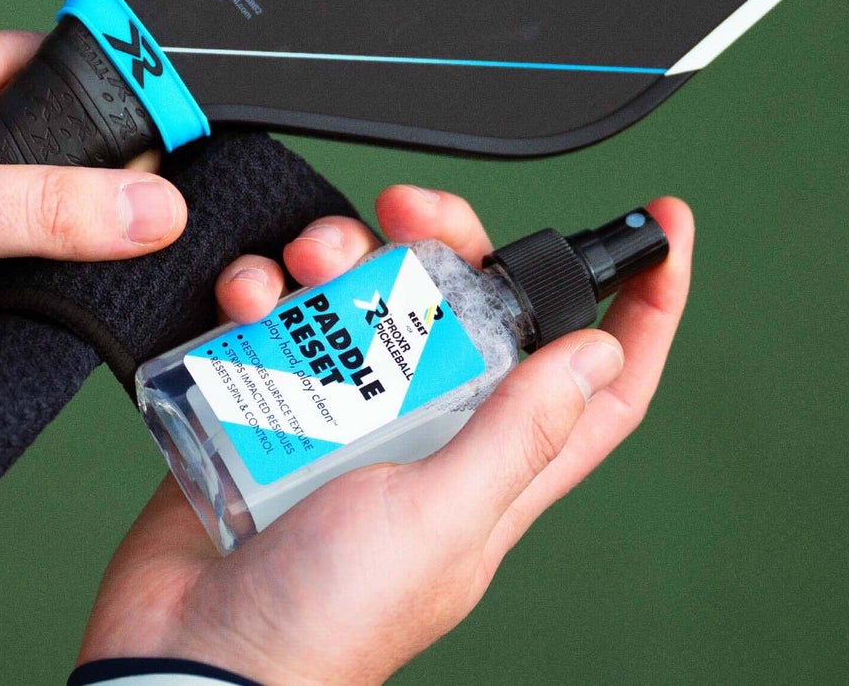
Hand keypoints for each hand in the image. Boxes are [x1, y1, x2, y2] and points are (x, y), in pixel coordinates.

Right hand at [81, 187, 693, 685]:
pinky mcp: (271, 399)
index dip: (642, 313)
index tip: (664, 231)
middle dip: (450, 238)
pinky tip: (246, 300)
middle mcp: (429, 429)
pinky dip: (262, 293)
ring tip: (307, 264)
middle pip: (470, 304)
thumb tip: (601, 355)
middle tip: (409, 207)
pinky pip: (282, 317)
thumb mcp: (438, 521)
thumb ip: (518, 436)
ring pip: (372, 294)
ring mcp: (349, 412)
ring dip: (338, 257)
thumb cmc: (323, 622)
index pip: (598, 386)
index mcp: (492, 470)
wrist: (185, 655)